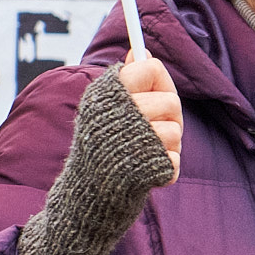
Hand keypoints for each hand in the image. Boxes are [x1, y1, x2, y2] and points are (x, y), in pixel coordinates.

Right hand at [18, 60, 181, 254]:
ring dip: (166, 148)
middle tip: (151, 133)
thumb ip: (124, 82)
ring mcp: (130, 142)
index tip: (154, 93)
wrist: (79, 204)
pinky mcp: (143, 170)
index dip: (159, 80)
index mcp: (104, 95)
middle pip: (171, 101)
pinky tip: (145, 176)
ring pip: (175, 133)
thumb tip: (139, 51)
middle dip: (169, 119)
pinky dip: (165, 172)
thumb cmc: (95, 153)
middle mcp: (116, 114)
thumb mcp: (101, 112)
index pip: (149, 67)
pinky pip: (173, 162)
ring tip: (142, 157)